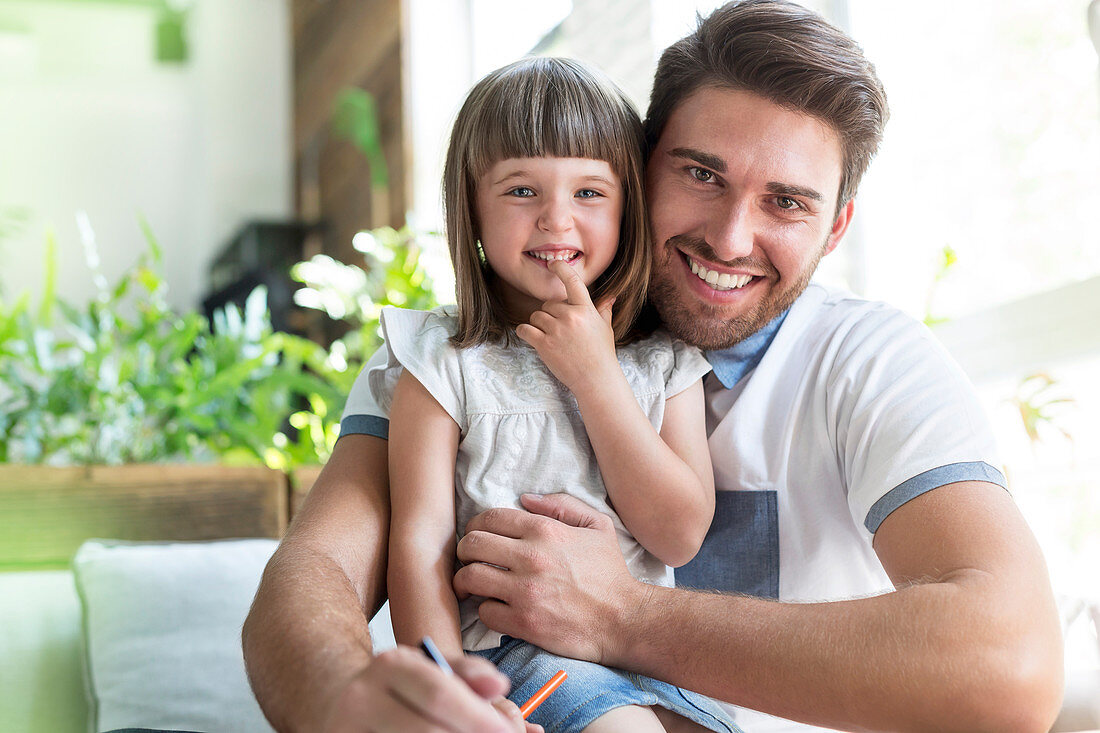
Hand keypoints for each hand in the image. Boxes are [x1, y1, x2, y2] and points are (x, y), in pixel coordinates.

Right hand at [321, 645, 532, 732]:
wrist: (334, 701)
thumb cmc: (397, 688)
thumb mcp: (428, 668)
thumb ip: (467, 673)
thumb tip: (498, 685)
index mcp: (389, 666)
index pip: (439, 693)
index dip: (478, 717)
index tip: (506, 731)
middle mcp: (361, 699)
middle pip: (428, 731)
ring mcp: (347, 731)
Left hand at [453, 493, 643, 666]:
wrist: (625, 620)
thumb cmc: (610, 573)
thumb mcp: (597, 526)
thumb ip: (562, 505)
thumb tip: (525, 498)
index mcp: (545, 530)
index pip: (489, 517)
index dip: (476, 525)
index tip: (479, 536)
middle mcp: (531, 557)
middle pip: (471, 544)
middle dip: (464, 551)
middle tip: (471, 560)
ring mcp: (525, 592)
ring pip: (469, 577)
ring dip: (466, 581)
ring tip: (473, 586)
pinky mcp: (523, 623)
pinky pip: (484, 611)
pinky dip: (486, 610)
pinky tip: (497, 608)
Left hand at [515, 260, 617, 396]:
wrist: (596, 380)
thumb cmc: (602, 354)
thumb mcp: (605, 328)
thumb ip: (603, 310)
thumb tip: (611, 296)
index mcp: (585, 310)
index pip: (572, 282)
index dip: (561, 269)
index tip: (554, 263)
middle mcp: (570, 317)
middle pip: (548, 304)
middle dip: (550, 314)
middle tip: (560, 330)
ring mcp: (556, 330)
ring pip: (536, 316)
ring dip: (539, 324)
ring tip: (550, 337)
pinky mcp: (544, 344)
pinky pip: (525, 329)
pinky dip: (525, 332)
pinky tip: (531, 337)